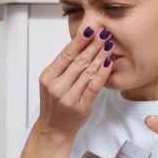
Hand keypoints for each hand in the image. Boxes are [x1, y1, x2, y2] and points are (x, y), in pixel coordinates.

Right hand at [35, 26, 114, 141]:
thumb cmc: (55, 104)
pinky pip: (94, 86)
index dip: (79, 41)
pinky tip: (108, 63)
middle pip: (78, 61)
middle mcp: (56, 86)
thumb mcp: (53, 83)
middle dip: (93, 45)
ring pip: (87, 72)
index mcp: (48, 77)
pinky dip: (102, 73)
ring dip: (100, 56)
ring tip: (109, 45)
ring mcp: (68, 97)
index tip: (90, 29)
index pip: (65, 54)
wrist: (54, 128)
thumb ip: (63, 67)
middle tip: (104, 33)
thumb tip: (80, 44)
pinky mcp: (81, 106)